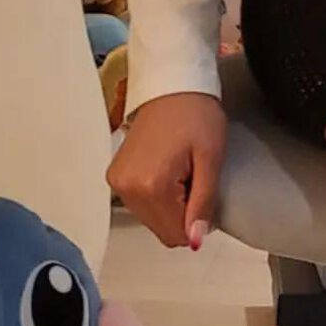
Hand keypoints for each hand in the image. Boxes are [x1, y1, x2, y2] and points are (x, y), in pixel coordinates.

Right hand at [107, 91, 226, 249]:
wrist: (171, 84)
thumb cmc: (197, 115)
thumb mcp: (211, 158)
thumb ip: (203, 203)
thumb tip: (195, 241)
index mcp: (150, 187)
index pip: (176, 235)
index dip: (197, 220)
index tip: (203, 190)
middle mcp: (126, 189)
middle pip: (162, 230)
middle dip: (182, 213)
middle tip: (193, 177)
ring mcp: (117, 182)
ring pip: (151, 219)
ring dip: (170, 205)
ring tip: (180, 170)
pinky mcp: (114, 175)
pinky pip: (139, 204)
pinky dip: (156, 195)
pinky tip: (166, 169)